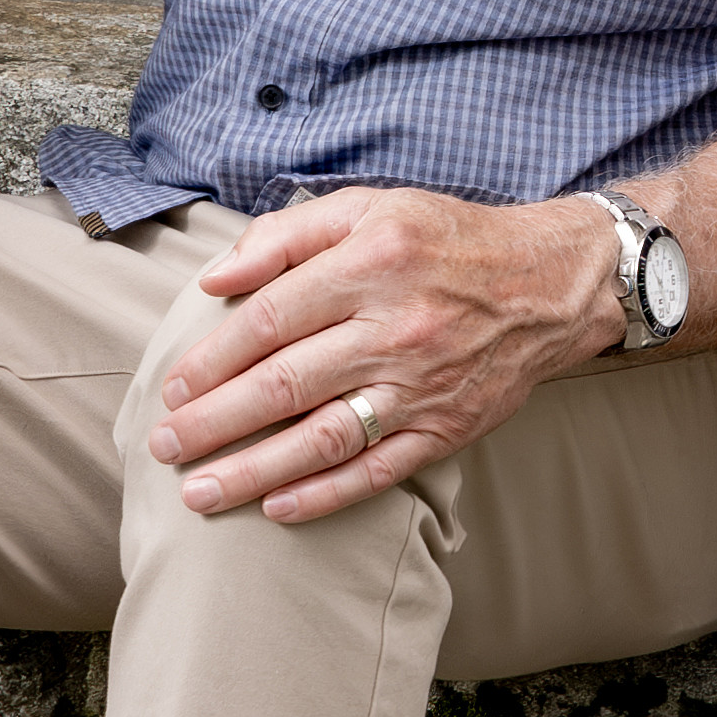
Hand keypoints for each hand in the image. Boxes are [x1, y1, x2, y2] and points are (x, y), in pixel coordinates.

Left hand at [155, 188, 626, 520]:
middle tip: (165, 447)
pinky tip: (277, 509)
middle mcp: (394, 329)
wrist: (552, 283)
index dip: (213, 359)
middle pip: (284, 385)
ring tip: (200, 493)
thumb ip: (286, 235)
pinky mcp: (446, 428)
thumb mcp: (370, 207)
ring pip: (322, 438)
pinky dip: (325, 494)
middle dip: (213, 423)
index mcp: (370, 265)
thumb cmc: (448, 240)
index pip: (269, 320)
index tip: (174, 388)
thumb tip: (215, 277)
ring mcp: (421, 386)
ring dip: (253, 471)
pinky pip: (377, 470)